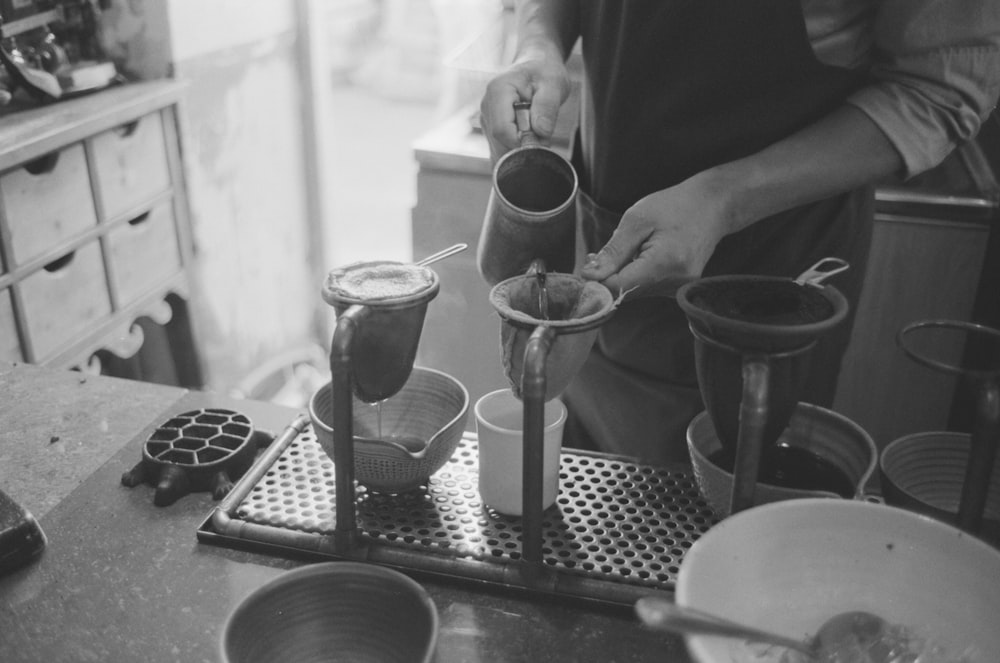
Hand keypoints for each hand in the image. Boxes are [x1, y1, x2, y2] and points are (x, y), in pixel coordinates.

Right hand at [479, 54, 570, 161]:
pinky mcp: (490, 129)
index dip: (522, 142)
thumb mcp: (553, 84)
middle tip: (543, 137)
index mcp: (498, 91)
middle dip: (522, 148)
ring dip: (520, 150)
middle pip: (500, 143)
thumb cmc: (544, 72)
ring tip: (537, 132)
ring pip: (499, 150)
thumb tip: (541, 131)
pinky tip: (528, 140)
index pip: (502, 130)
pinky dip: (515, 152)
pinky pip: (500, 150)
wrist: (536, 66)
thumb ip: (547, 107)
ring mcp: (486, 119)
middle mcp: (487, 106)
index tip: (541, 140)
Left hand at [579, 175, 732, 297]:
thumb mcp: (637, 220)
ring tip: (624, 250)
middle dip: (607, 277)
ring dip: (621, 275)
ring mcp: (679, 288)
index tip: (586, 267)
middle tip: (598, 256)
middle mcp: (675, 282)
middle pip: (625, 292)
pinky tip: (639, 256)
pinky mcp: (679, 288)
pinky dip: (635, 276)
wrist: (713, 206)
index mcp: (664, 263)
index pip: (618, 288)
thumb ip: (613, 252)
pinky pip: (646, 288)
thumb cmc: (674, 207)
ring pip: (634, 292)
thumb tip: (589, 276)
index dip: (597, 281)